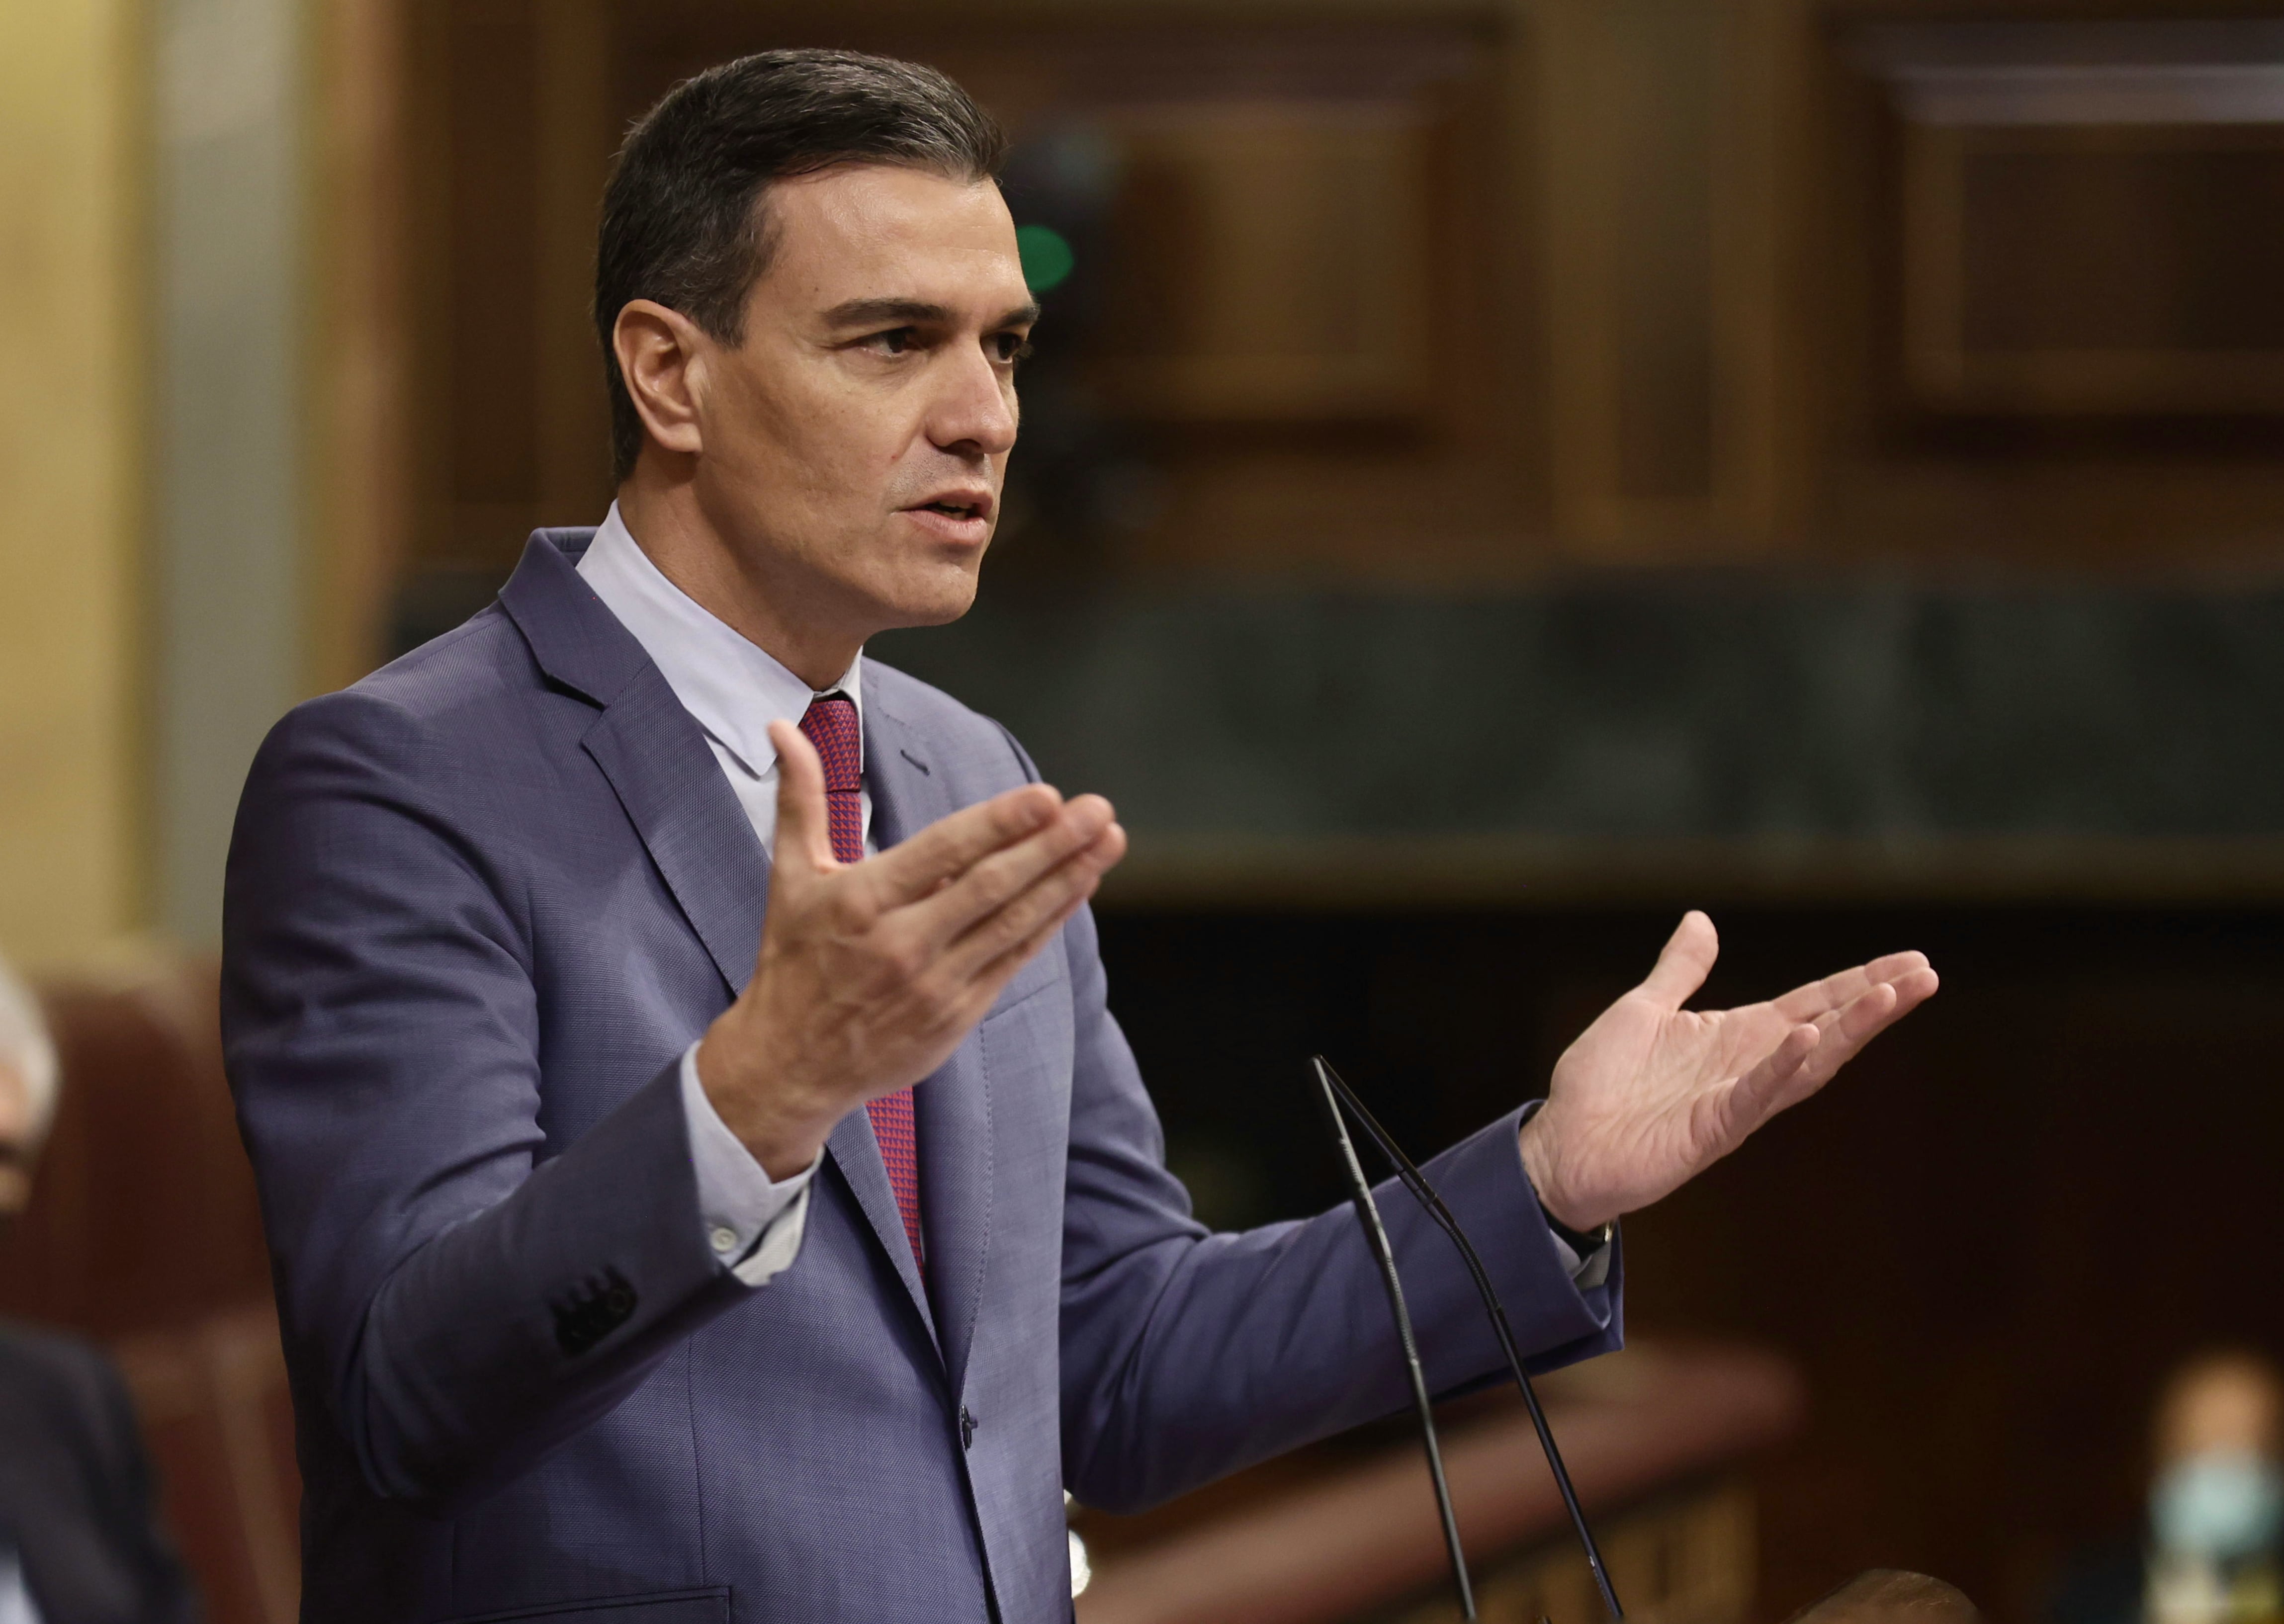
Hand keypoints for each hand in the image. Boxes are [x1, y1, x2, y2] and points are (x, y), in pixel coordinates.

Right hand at [699, 720, 1125, 1176]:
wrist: (789, 1064)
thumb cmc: (792, 962)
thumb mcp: (789, 878)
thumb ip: (798, 798)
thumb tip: (783, 727)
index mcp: (862, 901)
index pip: (943, 852)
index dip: (999, 823)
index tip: (1048, 797)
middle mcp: (902, 943)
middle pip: (991, 885)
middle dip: (1053, 844)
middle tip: (1099, 808)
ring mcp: (934, 983)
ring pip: (1013, 922)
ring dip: (1067, 878)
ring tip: (1108, 840)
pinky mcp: (956, 1015)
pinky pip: (1013, 958)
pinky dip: (1049, 921)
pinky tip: (1079, 886)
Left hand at [1518, 910, 1937, 1229]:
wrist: (1561, 1145)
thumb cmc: (1599, 1083)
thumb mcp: (1642, 1009)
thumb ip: (1680, 970)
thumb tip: (1702, 920)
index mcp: (1736, 1037)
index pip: (1813, 1002)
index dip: (1859, 982)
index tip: (1911, 961)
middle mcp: (1748, 1068)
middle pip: (1827, 1029)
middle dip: (1875, 1002)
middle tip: (1927, 974)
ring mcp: (1735, 1101)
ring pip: (1807, 1063)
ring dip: (1848, 1030)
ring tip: (1892, 997)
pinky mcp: (1711, 1131)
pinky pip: (1754, 1096)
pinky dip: (1781, 1067)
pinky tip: (1808, 1037)